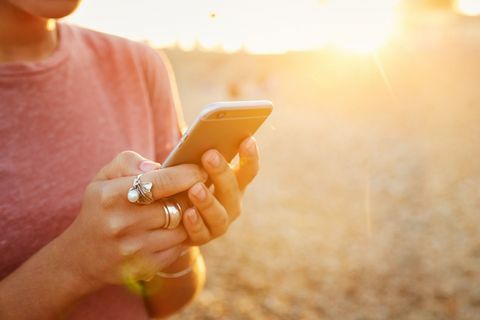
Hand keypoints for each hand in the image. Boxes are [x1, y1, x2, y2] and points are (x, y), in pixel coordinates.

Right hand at [58, 151, 206, 289]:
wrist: (82, 256)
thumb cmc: (99, 208)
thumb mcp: (103, 178)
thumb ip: (128, 162)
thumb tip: (158, 166)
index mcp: (111, 196)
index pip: (162, 182)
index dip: (187, 174)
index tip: (200, 170)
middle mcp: (121, 224)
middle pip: (176, 205)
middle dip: (190, 195)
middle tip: (195, 189)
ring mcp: (133, 248)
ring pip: (181, 228)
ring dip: (186, 217)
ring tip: (181, 208)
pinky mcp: (145, 267)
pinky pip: (178, 247)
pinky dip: (179, 237)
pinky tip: (171, 229)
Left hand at [182, 137, 258, 243]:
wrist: (168, 212)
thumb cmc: (182, 180)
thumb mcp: (190, 166)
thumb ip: (197, 155)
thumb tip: (197, 138)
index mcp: (234, 183)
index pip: (248, 170)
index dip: (250, 156)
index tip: (247, 139)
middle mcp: (232, 203)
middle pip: (233, 189)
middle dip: (222, 172)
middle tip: (209, 156)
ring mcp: (219, 222)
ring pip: (219, 215)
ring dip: (208, 202)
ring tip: (195, 189)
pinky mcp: (202, 237)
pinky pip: (201, 233)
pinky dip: (195, 224)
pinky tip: (187, 213)